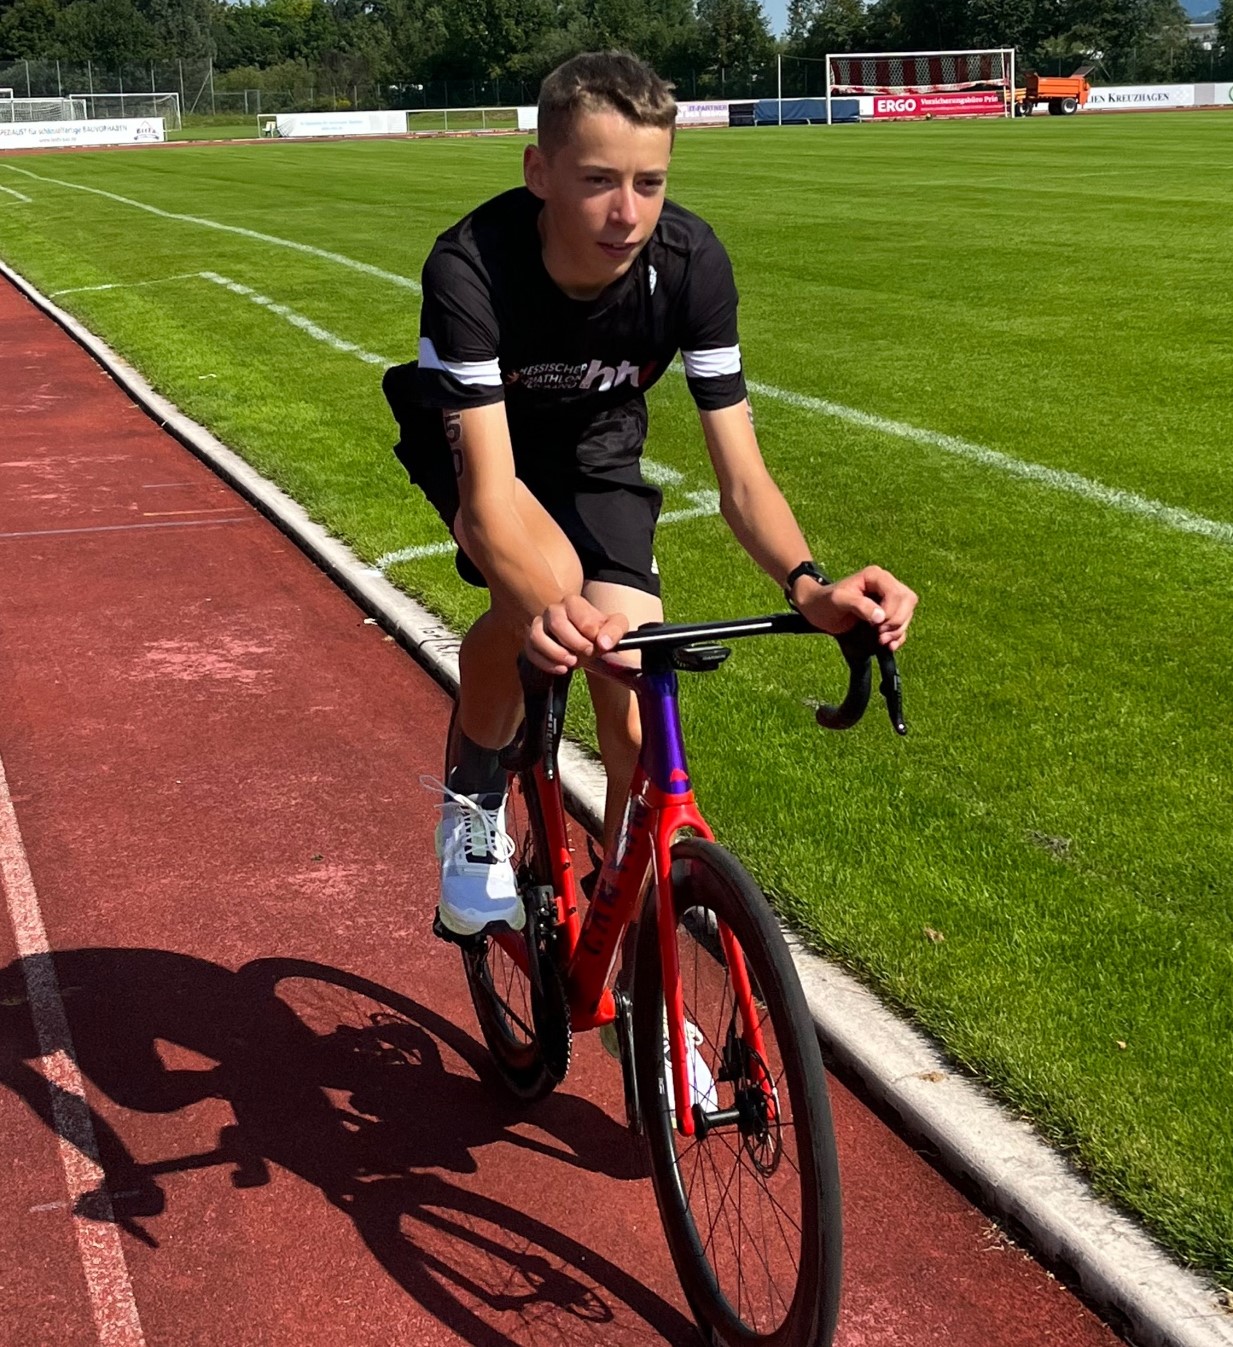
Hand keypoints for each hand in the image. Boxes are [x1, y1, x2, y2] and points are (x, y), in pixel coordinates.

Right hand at [527, 594, 629, 673]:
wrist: (587, 643)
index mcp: (573, 602)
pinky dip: (546, 664)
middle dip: (574, 642)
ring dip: (555, 653)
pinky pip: (531, 652)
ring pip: (537, 636)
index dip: (590, 632)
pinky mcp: (532, 643)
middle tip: (587, 653)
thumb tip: (604, 643)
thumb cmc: (599, 632)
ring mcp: (539, 626)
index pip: (578, 614)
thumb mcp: (616, 627)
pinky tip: (561, 669)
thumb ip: (615, 631)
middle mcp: (553, 611)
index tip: (599, 643)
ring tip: (572, 662)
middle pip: (556, 624)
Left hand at [792, 565, 916, 651]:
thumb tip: (881, 617)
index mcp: (876, 577)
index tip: (877, 625)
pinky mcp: (886, 614)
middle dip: (897, 621)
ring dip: (898, 630)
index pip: (897, 593)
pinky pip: (902, 624)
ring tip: (880, 640)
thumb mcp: (839, 600)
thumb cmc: (824, 601)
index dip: (892, 611)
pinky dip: (899, 636)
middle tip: (879, 634)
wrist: (816, 610)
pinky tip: (889, 645)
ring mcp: (887, 600)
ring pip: (907, 613)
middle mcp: (885, 585)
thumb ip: (859, 606)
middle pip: (908, 601)